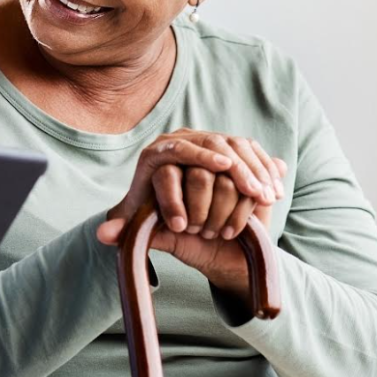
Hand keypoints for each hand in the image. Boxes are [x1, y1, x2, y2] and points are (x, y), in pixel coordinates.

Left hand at [97, 130, 287, 296]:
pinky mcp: (235, 149)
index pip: (175, 149)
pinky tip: (273, 192)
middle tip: (250, 189)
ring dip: (253, 171)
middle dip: (234, 168)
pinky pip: (253, 152)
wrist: (195, 225)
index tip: (220, 168)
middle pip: (211, 143)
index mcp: (155, 156)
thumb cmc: (166, 228)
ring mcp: (210, 142)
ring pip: (236, 146)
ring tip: (263, 195)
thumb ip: (126, 232)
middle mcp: (181, 142)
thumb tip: (103, 235)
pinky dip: (265, 171)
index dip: (199, 157)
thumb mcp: (147, 230)